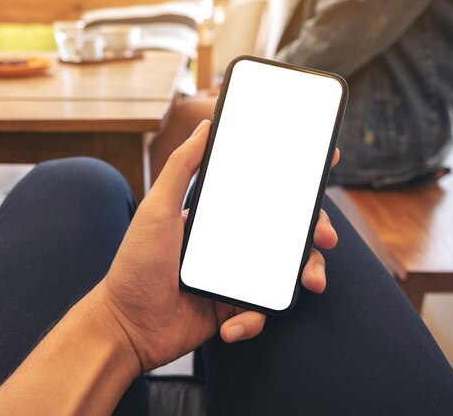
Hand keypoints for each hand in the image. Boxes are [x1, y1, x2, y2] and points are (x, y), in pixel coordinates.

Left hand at [98, 120, 339, 370]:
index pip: (263, 194)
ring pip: (285, 271)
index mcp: (218, 217)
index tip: (324, 163)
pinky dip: (252, 320)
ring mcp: (234, 277)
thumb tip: (206, 126)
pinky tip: (231, 327)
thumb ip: (181, 167)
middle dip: (315, 231)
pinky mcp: (233, 309)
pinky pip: (259, 312)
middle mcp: (231, 244)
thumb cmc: (136, 264)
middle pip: (286, 231)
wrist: (126, 325)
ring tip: (311, 282)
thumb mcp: (157, 208)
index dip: (295, 182)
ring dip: (305, 274)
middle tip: (327, 236)